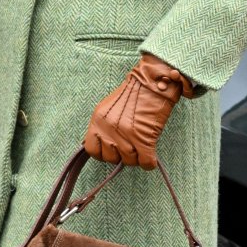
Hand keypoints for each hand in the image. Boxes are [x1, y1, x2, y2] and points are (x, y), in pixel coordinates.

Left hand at [83, 53, 195, 167]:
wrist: (154, 83)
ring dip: (138, 156)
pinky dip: (149, 162)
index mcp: (98, 120)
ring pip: (130, 161)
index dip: (103, 153)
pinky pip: (145, 163)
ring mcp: (126, 135)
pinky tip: (151, 154)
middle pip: (111, 158)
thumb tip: (103, 145)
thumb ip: (103, 126)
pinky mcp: (143, 139)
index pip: (92, 151)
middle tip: (131, 144)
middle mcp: (109, 129)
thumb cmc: (135, 93)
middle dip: (122, 155)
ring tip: (143, 143)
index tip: (113, 149)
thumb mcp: (109, 108)